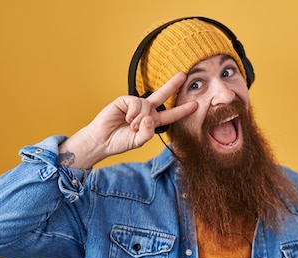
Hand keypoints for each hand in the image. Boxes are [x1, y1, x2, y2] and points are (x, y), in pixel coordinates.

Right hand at [61, 72, 196, 167]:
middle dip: (172, 84)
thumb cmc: (120, 141)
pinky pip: (135, 104)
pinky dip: (132, 114)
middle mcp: (146, 110)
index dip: (183, 110)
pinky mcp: (124, 100)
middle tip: (184, 75)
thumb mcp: (138, 141)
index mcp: (152, 121)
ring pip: (146, 106)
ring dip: (138, 119)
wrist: (102, 140)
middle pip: (162, 95)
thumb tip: (149, 117)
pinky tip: (124, 118)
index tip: (195, 105)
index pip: (170, 115)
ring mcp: (135, 105)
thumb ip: (147, 133)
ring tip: (129, 125)